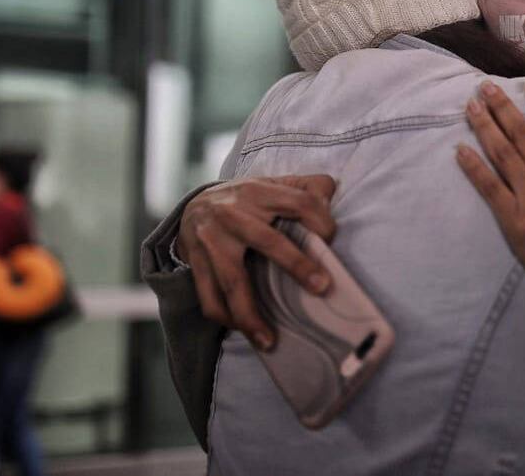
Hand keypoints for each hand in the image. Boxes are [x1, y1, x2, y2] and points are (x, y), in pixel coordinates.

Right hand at [176, 175, 336, 349]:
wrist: (194, 206)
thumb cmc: (247, 200)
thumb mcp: (274, 183)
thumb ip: (305, 186)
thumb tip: (329, 194)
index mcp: (259, 192)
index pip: (298, 202)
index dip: (320, 219)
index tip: (331, 239)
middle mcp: (233, 214)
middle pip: (267, 240)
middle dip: (296, 264)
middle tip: (322, 288)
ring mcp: (212, 240)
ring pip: (232, 280)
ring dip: (251, 314)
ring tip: (269, 341)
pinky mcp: (196, 263)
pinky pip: (209, 298)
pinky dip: (226, 318)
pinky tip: (244, 332)